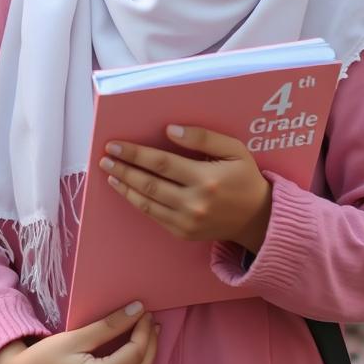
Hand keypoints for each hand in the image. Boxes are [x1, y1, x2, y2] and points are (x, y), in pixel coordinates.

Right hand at [0, 303, 158, 363]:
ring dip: (147, 358)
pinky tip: (136, 359)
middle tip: (150, 321)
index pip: (135, 352)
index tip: (145, 311)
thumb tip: (136, 310)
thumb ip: (108, 326)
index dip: (143, 330)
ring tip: (147, 335)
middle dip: (150, 342)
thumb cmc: (43, 357)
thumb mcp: (74, 337)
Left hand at [100, 125, 272, 252]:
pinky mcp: (183, 233)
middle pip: (148, 183)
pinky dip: (136, 202)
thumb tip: (170, 130)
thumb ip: (203, 138)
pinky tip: (126, 190)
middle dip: (123, 169)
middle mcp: (194, 203)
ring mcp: (187, 222)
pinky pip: (153, 216)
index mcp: (206, 179)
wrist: (258, 219)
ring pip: (146, 202)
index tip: (114, 145)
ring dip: (124, 186)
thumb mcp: (234, 150)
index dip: (135, 154)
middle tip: (105, 158)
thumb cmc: (244, 178)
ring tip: (110, 172)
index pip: (161, 163)